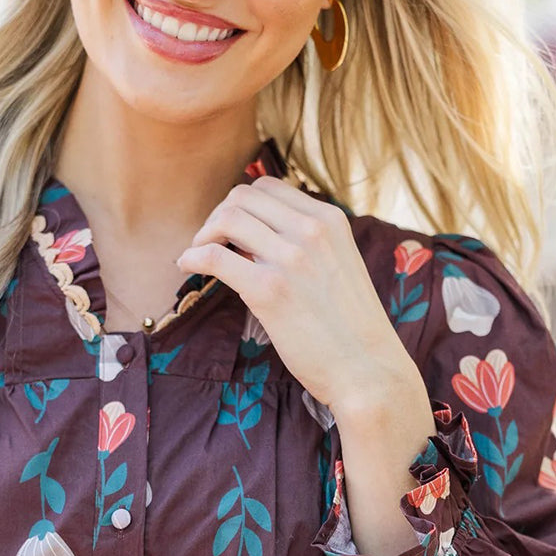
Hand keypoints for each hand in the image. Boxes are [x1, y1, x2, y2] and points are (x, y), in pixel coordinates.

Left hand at [176, 175, 425, 416]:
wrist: (368, 369)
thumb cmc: (351, 326)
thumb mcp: (339, 265)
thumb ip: (307, 243)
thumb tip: (254, 236)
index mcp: (330, 219)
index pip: (268, 187)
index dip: (240, 204)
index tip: (232, 229)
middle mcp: (311, 230)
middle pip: (242, 197)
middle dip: (218, 215)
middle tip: (210, 242)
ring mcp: (291, 258)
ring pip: (226, 219)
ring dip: (203, 234)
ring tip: (198, 255)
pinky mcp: (269, 290)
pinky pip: (214, 257)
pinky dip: (193, 257)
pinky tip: (187, 267)